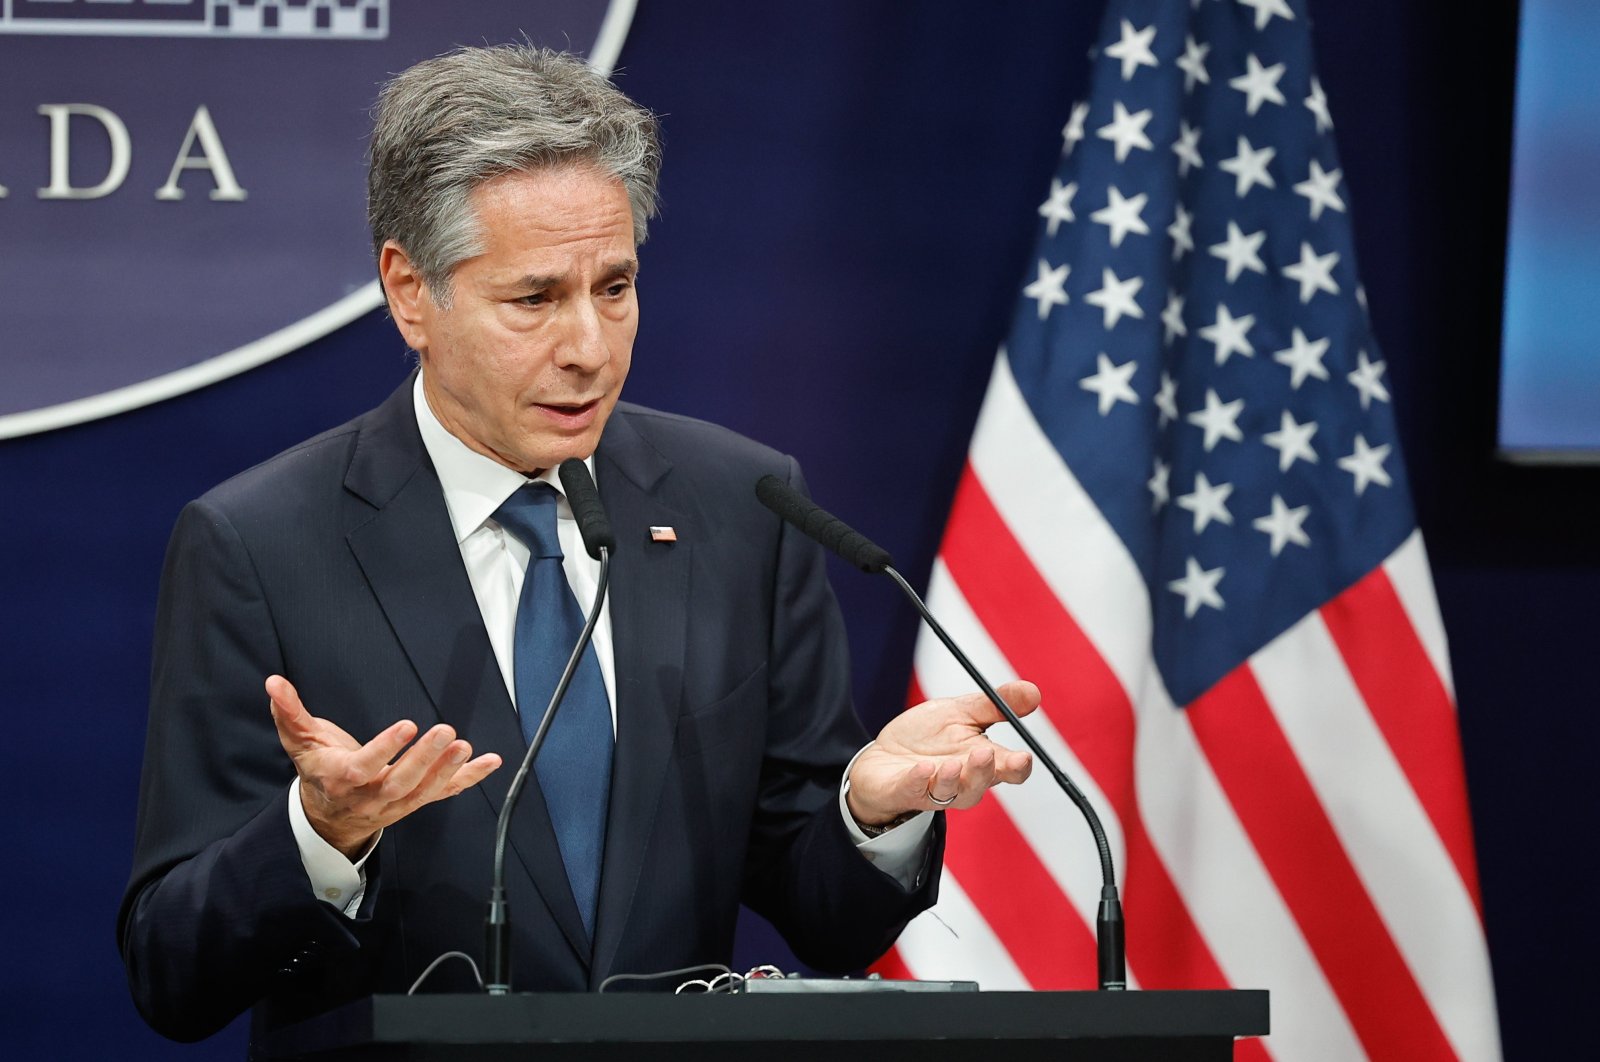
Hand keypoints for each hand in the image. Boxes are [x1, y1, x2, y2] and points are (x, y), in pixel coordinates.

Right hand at [266, 675, 501, 858]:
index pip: (362, 768)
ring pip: (424, 792)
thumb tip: (273, 682)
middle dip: (423, 760)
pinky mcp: (415, 802)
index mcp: (341, 779)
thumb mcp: (300, 741)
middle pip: (399, 783)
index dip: (384, 749)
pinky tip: (491, 762)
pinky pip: (445, 793)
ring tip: (465, 746)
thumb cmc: (319, 769)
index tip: (406, 726)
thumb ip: (288, 712)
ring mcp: (395, 804)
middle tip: (445, 733)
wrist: (329, 816)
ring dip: (448, 771)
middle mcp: (370, 796)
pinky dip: (470, 779)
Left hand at [846, 680, 1038, 827]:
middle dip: (985, 771)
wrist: (883, 758)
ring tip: (954, 764)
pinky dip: (918, 780)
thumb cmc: (926, 738)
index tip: (1024, 757)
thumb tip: (1033, 692)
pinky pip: (913, 790)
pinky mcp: (904, 791)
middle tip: (985, 754)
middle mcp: (963, 781)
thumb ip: (994, 704)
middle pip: (981, 784)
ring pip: (951, 793)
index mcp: (982, 761)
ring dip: (953, 779)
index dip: (1018, 767)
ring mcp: (933, 789)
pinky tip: (922, 767)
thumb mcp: (960, 712)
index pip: (1010, 770)